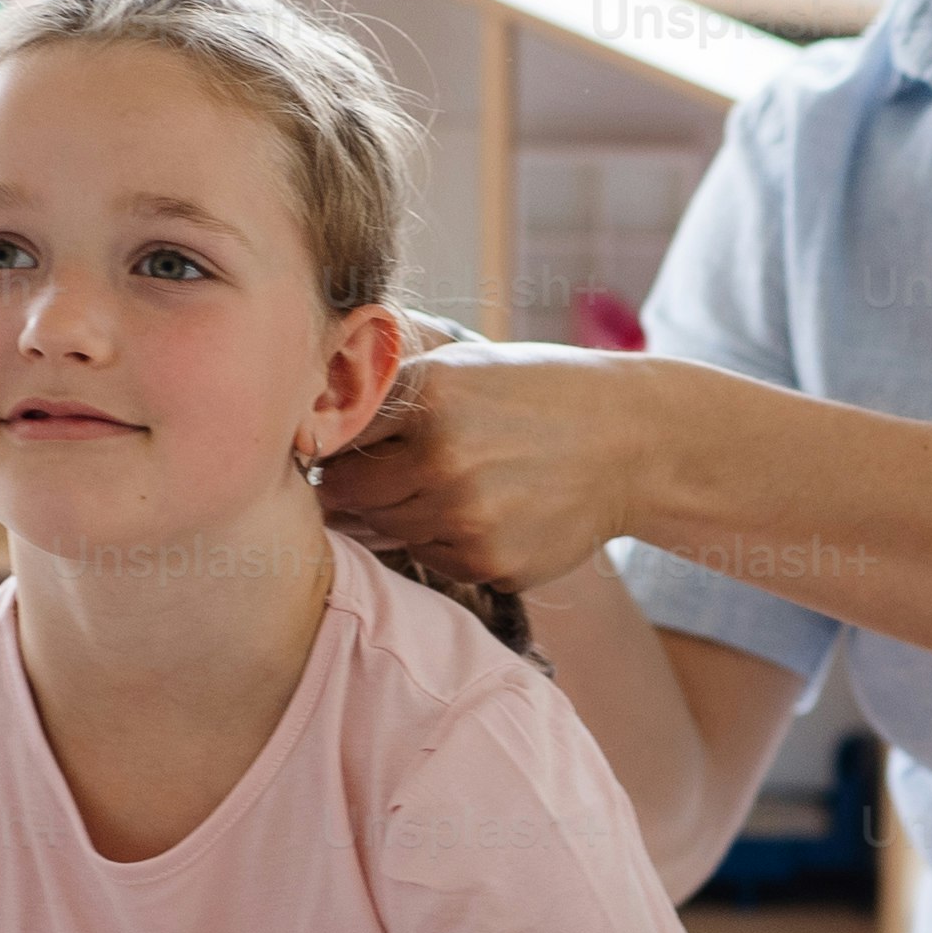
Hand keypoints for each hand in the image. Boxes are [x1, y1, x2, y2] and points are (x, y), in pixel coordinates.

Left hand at [319, 337, 667, 592]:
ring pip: (386, 531)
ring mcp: (468, 519)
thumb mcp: (459, 369)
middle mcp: (443, 461)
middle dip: (360, 486)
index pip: (331, 439)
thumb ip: (383, 397)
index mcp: (428, 398)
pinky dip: (445, 540)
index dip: (327, 446)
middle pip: (349, 496)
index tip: (333, 447)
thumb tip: (301, 438)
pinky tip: (488, 510)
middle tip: (400, 466)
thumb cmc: (533, 396)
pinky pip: (432, 559)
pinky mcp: (491, 563)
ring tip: (452, 482)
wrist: (630, 441)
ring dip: (400, 514)